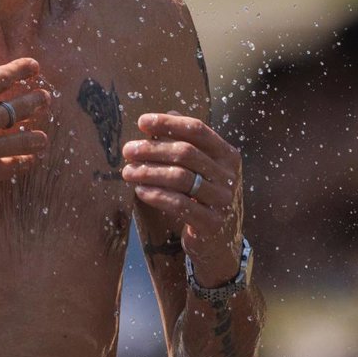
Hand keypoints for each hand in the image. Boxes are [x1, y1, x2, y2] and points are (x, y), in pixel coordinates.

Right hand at [0, 54, 49, 211]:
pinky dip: (25, 163)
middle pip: (18, 107)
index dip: (20, 70)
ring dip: (37, 136)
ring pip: (23, 139)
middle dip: (36, 100)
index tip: (34, 66)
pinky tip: (30, 160)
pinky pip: (13, 166)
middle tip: (45, 98)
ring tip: (42, 136)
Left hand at [121, 111, 243, 285]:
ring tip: (128, 171)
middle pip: (186, 153)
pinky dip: (156, 195)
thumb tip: (166, 114)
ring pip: (181, 178)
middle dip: (152, 149)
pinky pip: (179, 204)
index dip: (169, 123)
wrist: (221, 241)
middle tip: (128, 150)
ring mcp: (223, 200)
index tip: (142, 122)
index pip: (198, 130)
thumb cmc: (204, 197)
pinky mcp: (212, 223)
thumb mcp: (201, 168)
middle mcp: (230, 176)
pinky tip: (140, 190)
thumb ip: (186, 142)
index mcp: (228, 155)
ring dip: (149, 172)